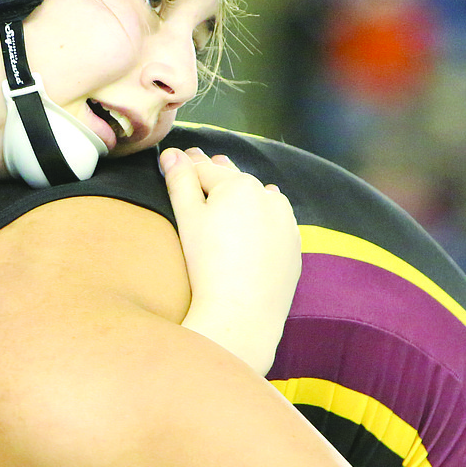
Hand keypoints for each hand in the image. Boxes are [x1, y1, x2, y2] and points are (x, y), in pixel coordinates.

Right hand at [160, 146, 300, 374]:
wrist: (242, 312)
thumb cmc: (208, 263)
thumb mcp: (188, 218)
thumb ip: (180, 182)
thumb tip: (172, 153)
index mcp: (239, 185)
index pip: (205, 170)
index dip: (188, 165)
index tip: (178, 158)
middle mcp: (268, 196)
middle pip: (235, 181)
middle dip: (219, 172)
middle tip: (205, 161)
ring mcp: (285, 221)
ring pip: (261, 199)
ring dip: (247, 193)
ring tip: (236, 188)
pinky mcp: (293, 247)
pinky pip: (277, 224)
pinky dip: (266, 218)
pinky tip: (260, 219)